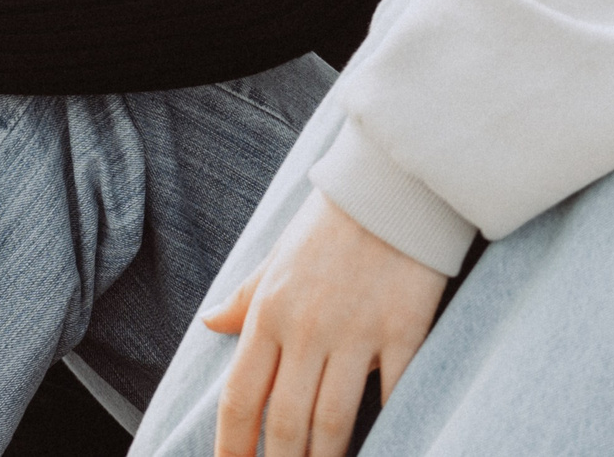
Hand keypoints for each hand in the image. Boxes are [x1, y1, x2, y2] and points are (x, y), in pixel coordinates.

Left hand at [207, 193, 448, 456]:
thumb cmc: (331, 223)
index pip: (241, 397)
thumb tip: (210, 322)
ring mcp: (356, 332)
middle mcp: (307, 328)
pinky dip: (388, 430)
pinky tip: (381, 448)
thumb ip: (246, 297)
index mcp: (269, 312)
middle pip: (286, 423)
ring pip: (333, 422)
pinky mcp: (404, 331)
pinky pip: (392, 395)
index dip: (232, 447)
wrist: (391, 183)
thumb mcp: (277, 258)